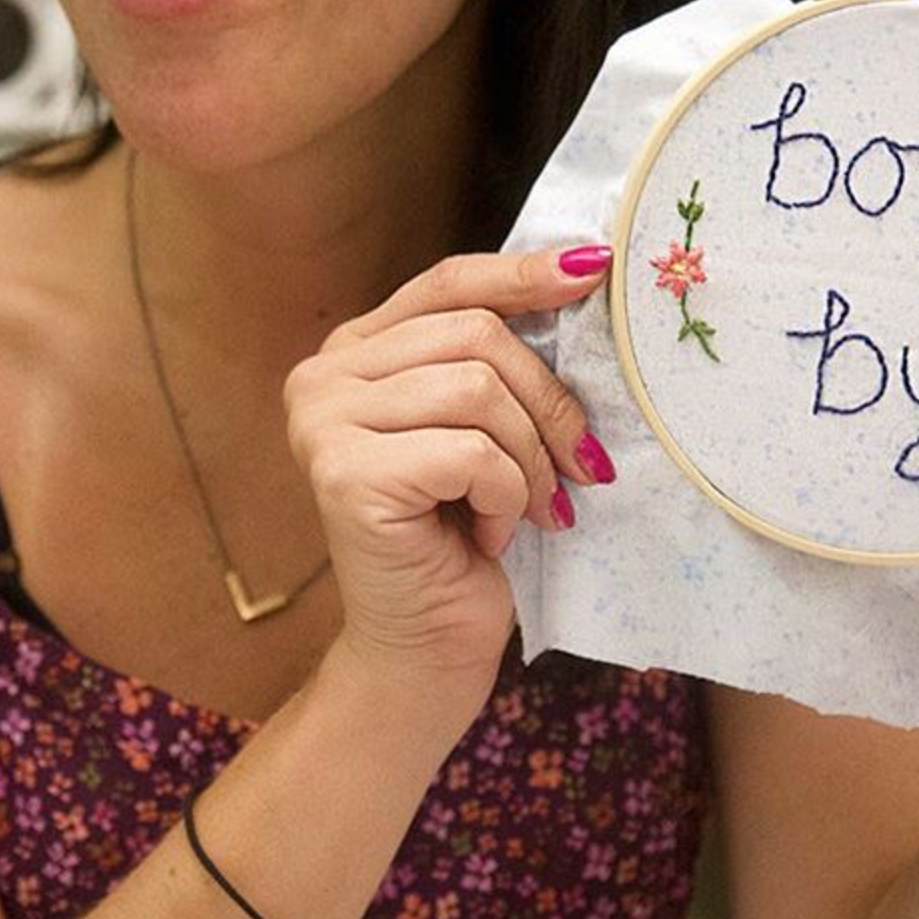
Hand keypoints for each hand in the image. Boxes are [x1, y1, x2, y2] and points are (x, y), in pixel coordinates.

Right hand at [284, 247, 613, 695]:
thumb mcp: (483, 426)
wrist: (424, 651)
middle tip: (580, 465)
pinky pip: (473, 453)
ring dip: (529, 459)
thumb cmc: (462, 535)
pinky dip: (506, 497)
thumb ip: (497, 359)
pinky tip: (488, 534)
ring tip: (527, 508)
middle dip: (548, 401)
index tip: (593, 268)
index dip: (524, 272)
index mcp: (356, 349)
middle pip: (477, 334)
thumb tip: (583, 274)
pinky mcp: (345, 474)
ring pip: (480, 390)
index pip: (449, 282)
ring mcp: (324, 421)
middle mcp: (324, 374)